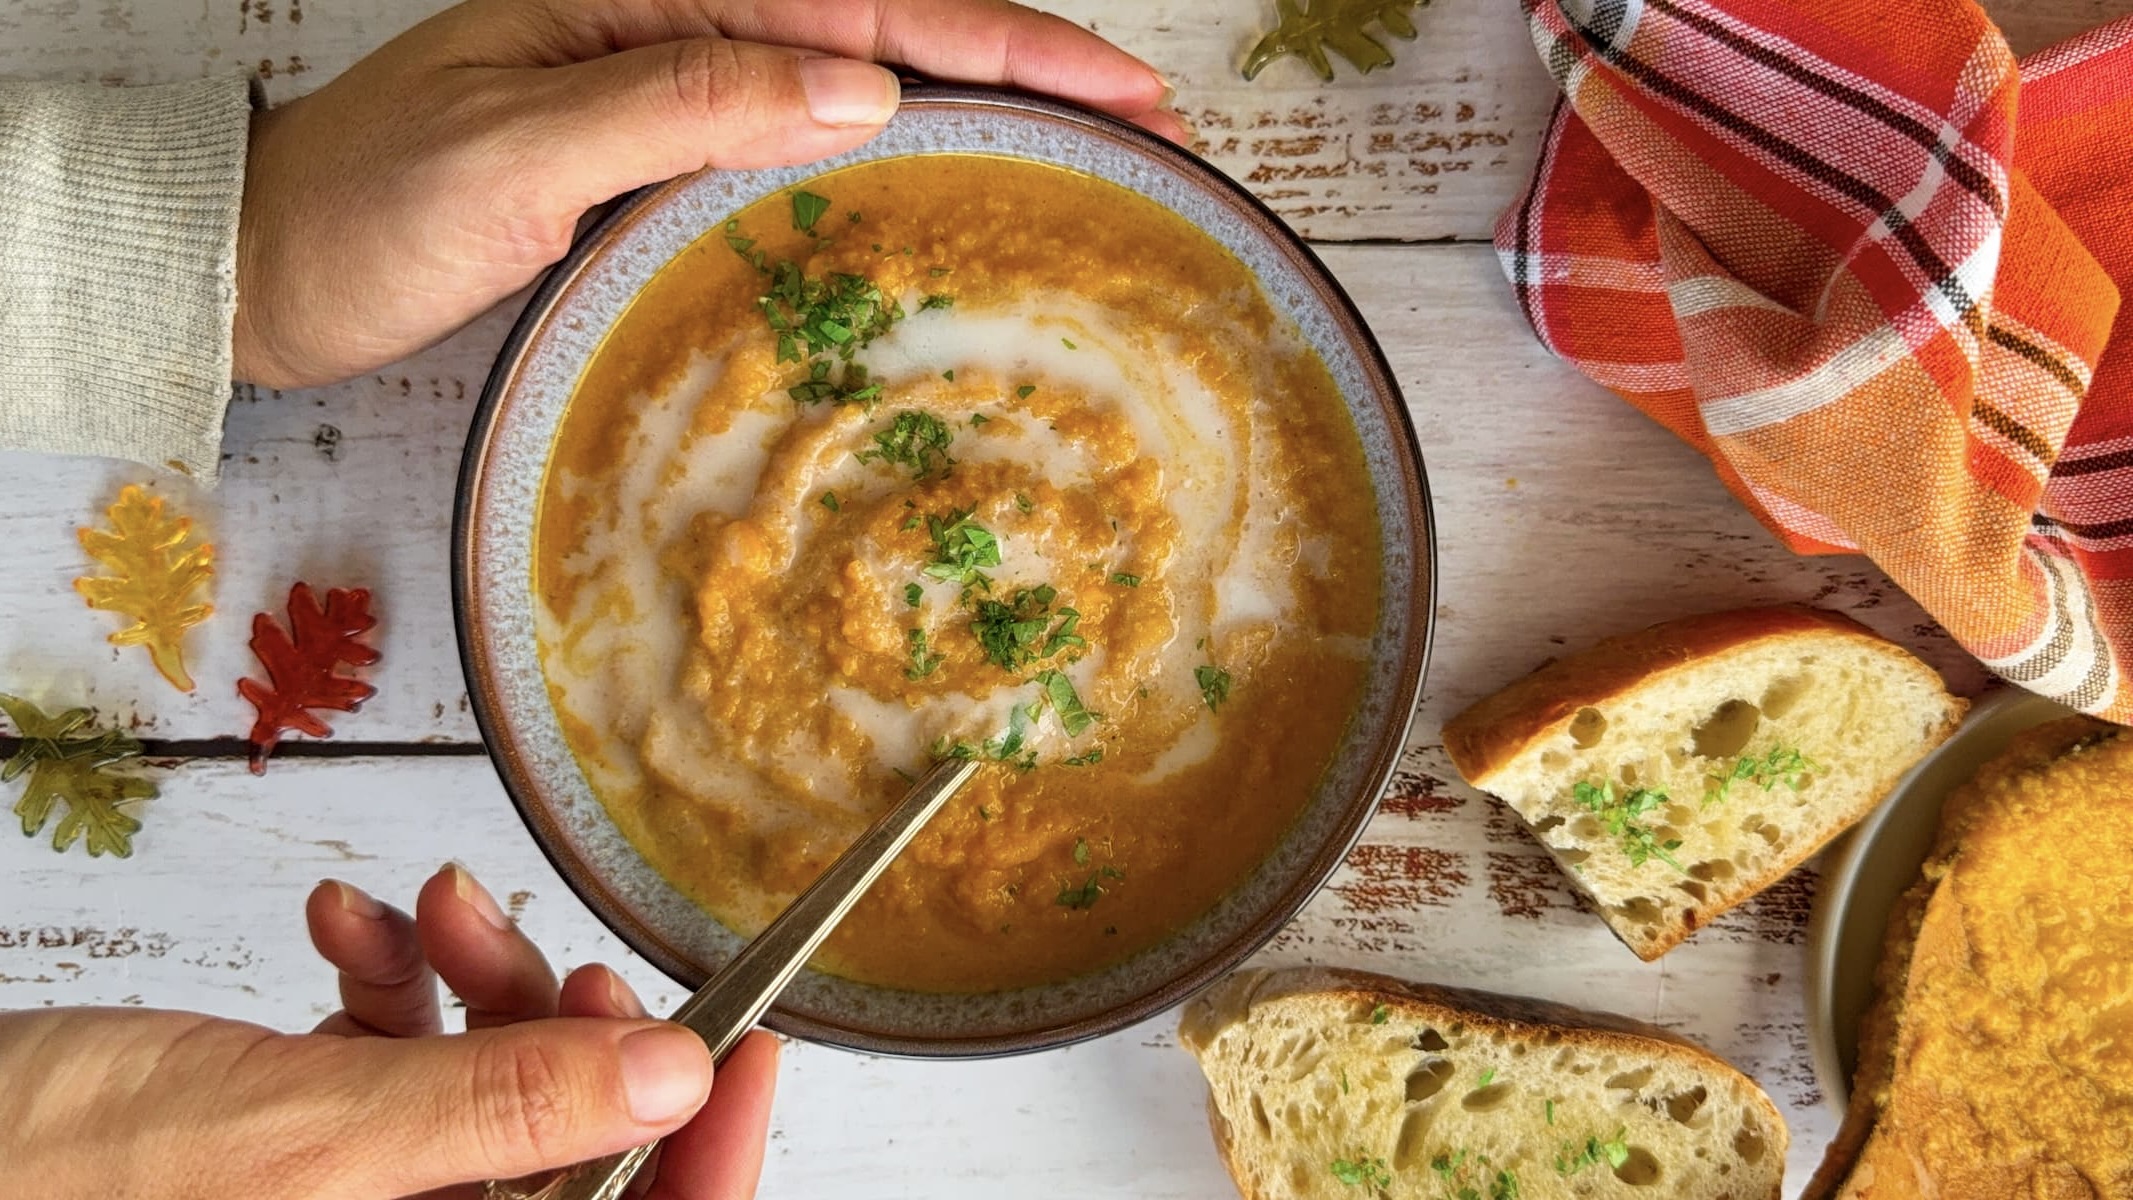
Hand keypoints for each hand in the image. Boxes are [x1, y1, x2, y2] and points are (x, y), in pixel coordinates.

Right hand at [0, 865, 777, 1199]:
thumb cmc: (49, 1187)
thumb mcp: (305, 1146)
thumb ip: (498, 1114)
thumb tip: (672, 1080)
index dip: (709, 1164)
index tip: (754, 1053)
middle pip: (565, 1160)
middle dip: (569, 1040)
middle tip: (567, 961)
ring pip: (482, 1096)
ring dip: (475, 986)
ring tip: (437, 910)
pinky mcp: (297, 1150)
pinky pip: (391, 1065)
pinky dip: (388, 984)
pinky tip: (352, 926)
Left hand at [234, 0, 1182, 387]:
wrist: (268, 263)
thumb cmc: (369, 206)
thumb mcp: (520, 151)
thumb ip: (686, 103)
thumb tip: (862, 84)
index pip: (865, 1)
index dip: (1004, 38)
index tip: (1120, 81)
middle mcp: (674, 21)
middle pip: (886, 23)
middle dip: (1023, 59)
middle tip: (1146, 113)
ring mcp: (671, 85)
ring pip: (859, 74)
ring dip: (976, 102)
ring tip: (1085, 139)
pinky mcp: (659, 152)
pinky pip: (804, 135)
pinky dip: (895, 148)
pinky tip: (945, 177)